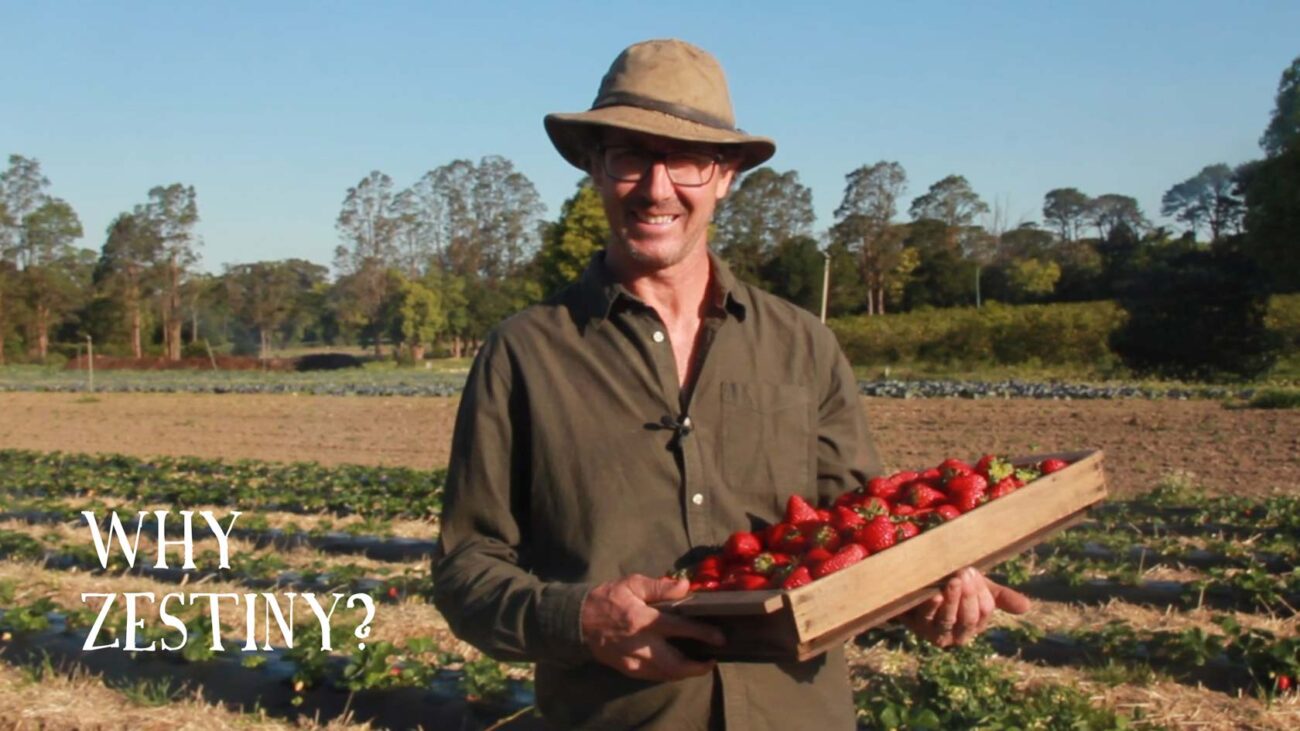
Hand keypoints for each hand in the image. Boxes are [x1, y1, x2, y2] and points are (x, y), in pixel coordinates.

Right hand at [580, 574, 724, 680]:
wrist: (577, 621)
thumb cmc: (607, 598)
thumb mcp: (631, 583)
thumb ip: (659, 586)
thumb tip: (685, 586)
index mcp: (643, 619)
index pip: (679, 628)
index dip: (703, 633)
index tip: (719, 637)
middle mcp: (640, 643)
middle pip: (675, 663)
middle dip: (697, 667)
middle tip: (711, 661)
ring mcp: (633, 660)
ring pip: (666, 674)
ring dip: (686, 672)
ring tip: (699, 665)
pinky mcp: (628, 669)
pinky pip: (654, 677)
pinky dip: (670, 674)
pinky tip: (677, 667)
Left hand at [898, 567, 1030, 646]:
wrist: (916, 584)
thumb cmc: (952, 586)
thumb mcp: (978, 589)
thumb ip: (1000, 597)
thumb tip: (1028, 607)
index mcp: (974, 625)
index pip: (984, 612)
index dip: (981, 594)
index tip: (973, 572)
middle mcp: (956, 634)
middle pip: (968, 619)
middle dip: (968, 596)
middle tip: (965, 573)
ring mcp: (935, 632)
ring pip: (948, 620)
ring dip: (952, 600)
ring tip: (953, 580)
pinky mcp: (915, 625)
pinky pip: (926, 617)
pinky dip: (931, 606)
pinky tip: (935, 594)